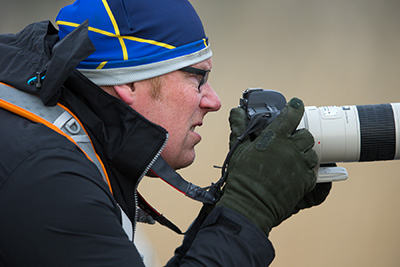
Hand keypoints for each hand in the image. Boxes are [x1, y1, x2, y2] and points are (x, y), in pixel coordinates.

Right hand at [217, 98, 323, 234]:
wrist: (251, 204)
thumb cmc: (242, 177)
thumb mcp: (238, 149)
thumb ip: (240, 127)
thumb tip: (236, 112)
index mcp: (274, 137)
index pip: (291, 115)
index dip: (295, 108)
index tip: (296, 106)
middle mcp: (290, 148)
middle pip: (306, 135)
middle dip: (299, 136)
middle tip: (290, 141)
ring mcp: (300, 164)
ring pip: (312, 152)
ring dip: (304, 152)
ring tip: (293, 157)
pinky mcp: (306, 181)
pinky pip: (313, 169)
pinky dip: (307, 168)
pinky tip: (296, 170)